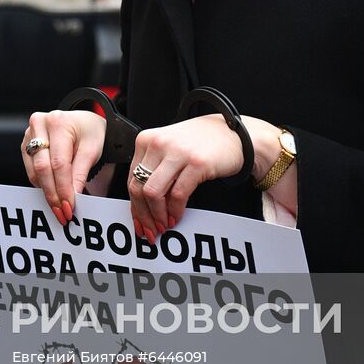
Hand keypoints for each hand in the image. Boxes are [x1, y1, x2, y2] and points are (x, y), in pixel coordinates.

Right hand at [22, 110, 106, 226]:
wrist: (82, 122)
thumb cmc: (89, 132)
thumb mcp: (92, 149)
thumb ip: (81, 173)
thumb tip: (72, 197)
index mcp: (58, 122)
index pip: (59, 163)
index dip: (63, 188)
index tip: (69, 207)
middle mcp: (39, 125)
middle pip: (42, 168)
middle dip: (53, 194)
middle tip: (62, 213)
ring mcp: (29, 134)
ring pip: (34, 171)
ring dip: (46, 191)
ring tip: (59, 206)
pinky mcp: (26, 144)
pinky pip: (31, 170)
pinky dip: (42, 183)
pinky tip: (53, 192)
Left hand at [127, 115, 276, 238]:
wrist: (232, 133)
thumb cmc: (200, 143)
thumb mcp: (169, 150)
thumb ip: (153, 170)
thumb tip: (142, 206)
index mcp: (146, 140)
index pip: (131, 179)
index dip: (134, 205)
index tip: (139, 221)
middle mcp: (158, 144)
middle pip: (138, 188)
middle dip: (143, 215)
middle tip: (150, 229)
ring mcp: (177, 152)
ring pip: (153, 193)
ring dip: (157, 215)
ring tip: (164, 225)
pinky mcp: (197, 163)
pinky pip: (178, 195)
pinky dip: (175, 211)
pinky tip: (177, 217)